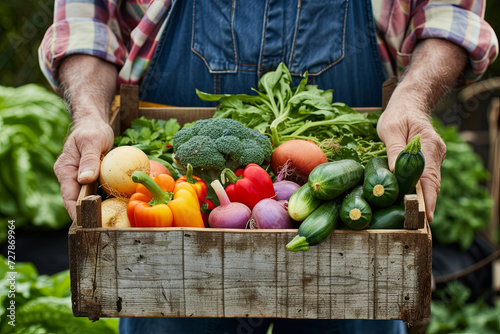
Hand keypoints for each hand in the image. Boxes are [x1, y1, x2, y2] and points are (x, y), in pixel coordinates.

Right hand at [54, 119, 113, 219]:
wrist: (94, 123)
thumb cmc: (92, 130)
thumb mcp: (92, 141)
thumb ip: (88, 159)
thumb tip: (84, 179)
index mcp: (65, 169)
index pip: (68, 196)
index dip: (75, 211)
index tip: (85, 224)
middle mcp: (70, 176)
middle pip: (77, 200)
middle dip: (87, 214)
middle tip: (101, 228)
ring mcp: (81, 178)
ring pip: (87, 198)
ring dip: (98, 208)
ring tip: (109, 223)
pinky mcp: (91, 178)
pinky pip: (97, 191)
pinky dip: (105, 198)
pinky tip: (117, 206)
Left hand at [377, 106, 444, 221]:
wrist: (409, 104)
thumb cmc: (398, 115)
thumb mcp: (390, 129)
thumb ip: (394, 149)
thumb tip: (396, 171)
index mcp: (429, 144)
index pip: (430, 176)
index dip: (428, 198)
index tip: (426, 215)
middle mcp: (436, 153)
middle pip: (432, 183)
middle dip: (425, 203)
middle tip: (414, 222)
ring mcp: (435, 157)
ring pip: (430, 183)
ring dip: (421, 198)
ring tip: (410, 217)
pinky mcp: (430, 160)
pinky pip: (425, 178)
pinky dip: (419, 190)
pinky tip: (409, 201)